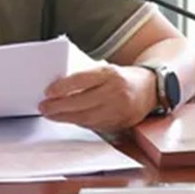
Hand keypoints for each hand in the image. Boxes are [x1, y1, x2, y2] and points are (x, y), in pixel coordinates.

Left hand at [39, 64, 156, 131]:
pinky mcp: (121, 123)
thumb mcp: (105, 69)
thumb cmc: (122, 77)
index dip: (63, 87)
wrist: (150, 89)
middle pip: (82, 102)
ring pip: (87, 117)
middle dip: (59, 106)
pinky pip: (95, 125)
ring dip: (65, 118)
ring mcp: (120, 110)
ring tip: (51, 115)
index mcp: (110, 74)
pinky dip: (79, 122)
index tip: (48, 92)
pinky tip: (68, 119)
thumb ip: (85, 76)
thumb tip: (58, 85)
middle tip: (44, 107)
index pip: (82, 80)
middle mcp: (116, 92)